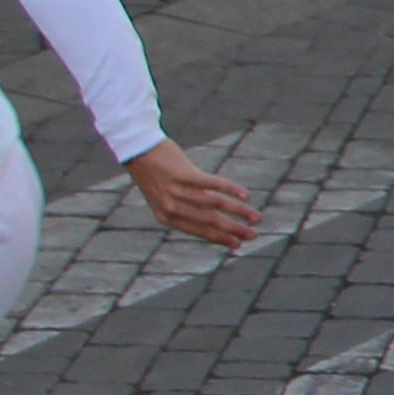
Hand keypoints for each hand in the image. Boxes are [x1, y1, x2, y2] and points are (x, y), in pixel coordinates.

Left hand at [126, 140, 257, 248]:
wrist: (138, 150)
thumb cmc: (154, 173)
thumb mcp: (163, 197)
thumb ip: (184, 208)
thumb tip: (213, 219)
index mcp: (166, 217)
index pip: (199, 231)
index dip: (220, 239)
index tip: (238, 245)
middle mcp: (171, 207)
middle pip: (209, 221)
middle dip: (233, 230)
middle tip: (253, 236)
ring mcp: (177, 190)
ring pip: (214, 204)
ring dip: (238, 211)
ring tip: (255, 217)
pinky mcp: (183, 174)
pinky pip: (212, 184)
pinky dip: (230, 189)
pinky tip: (245, 195)